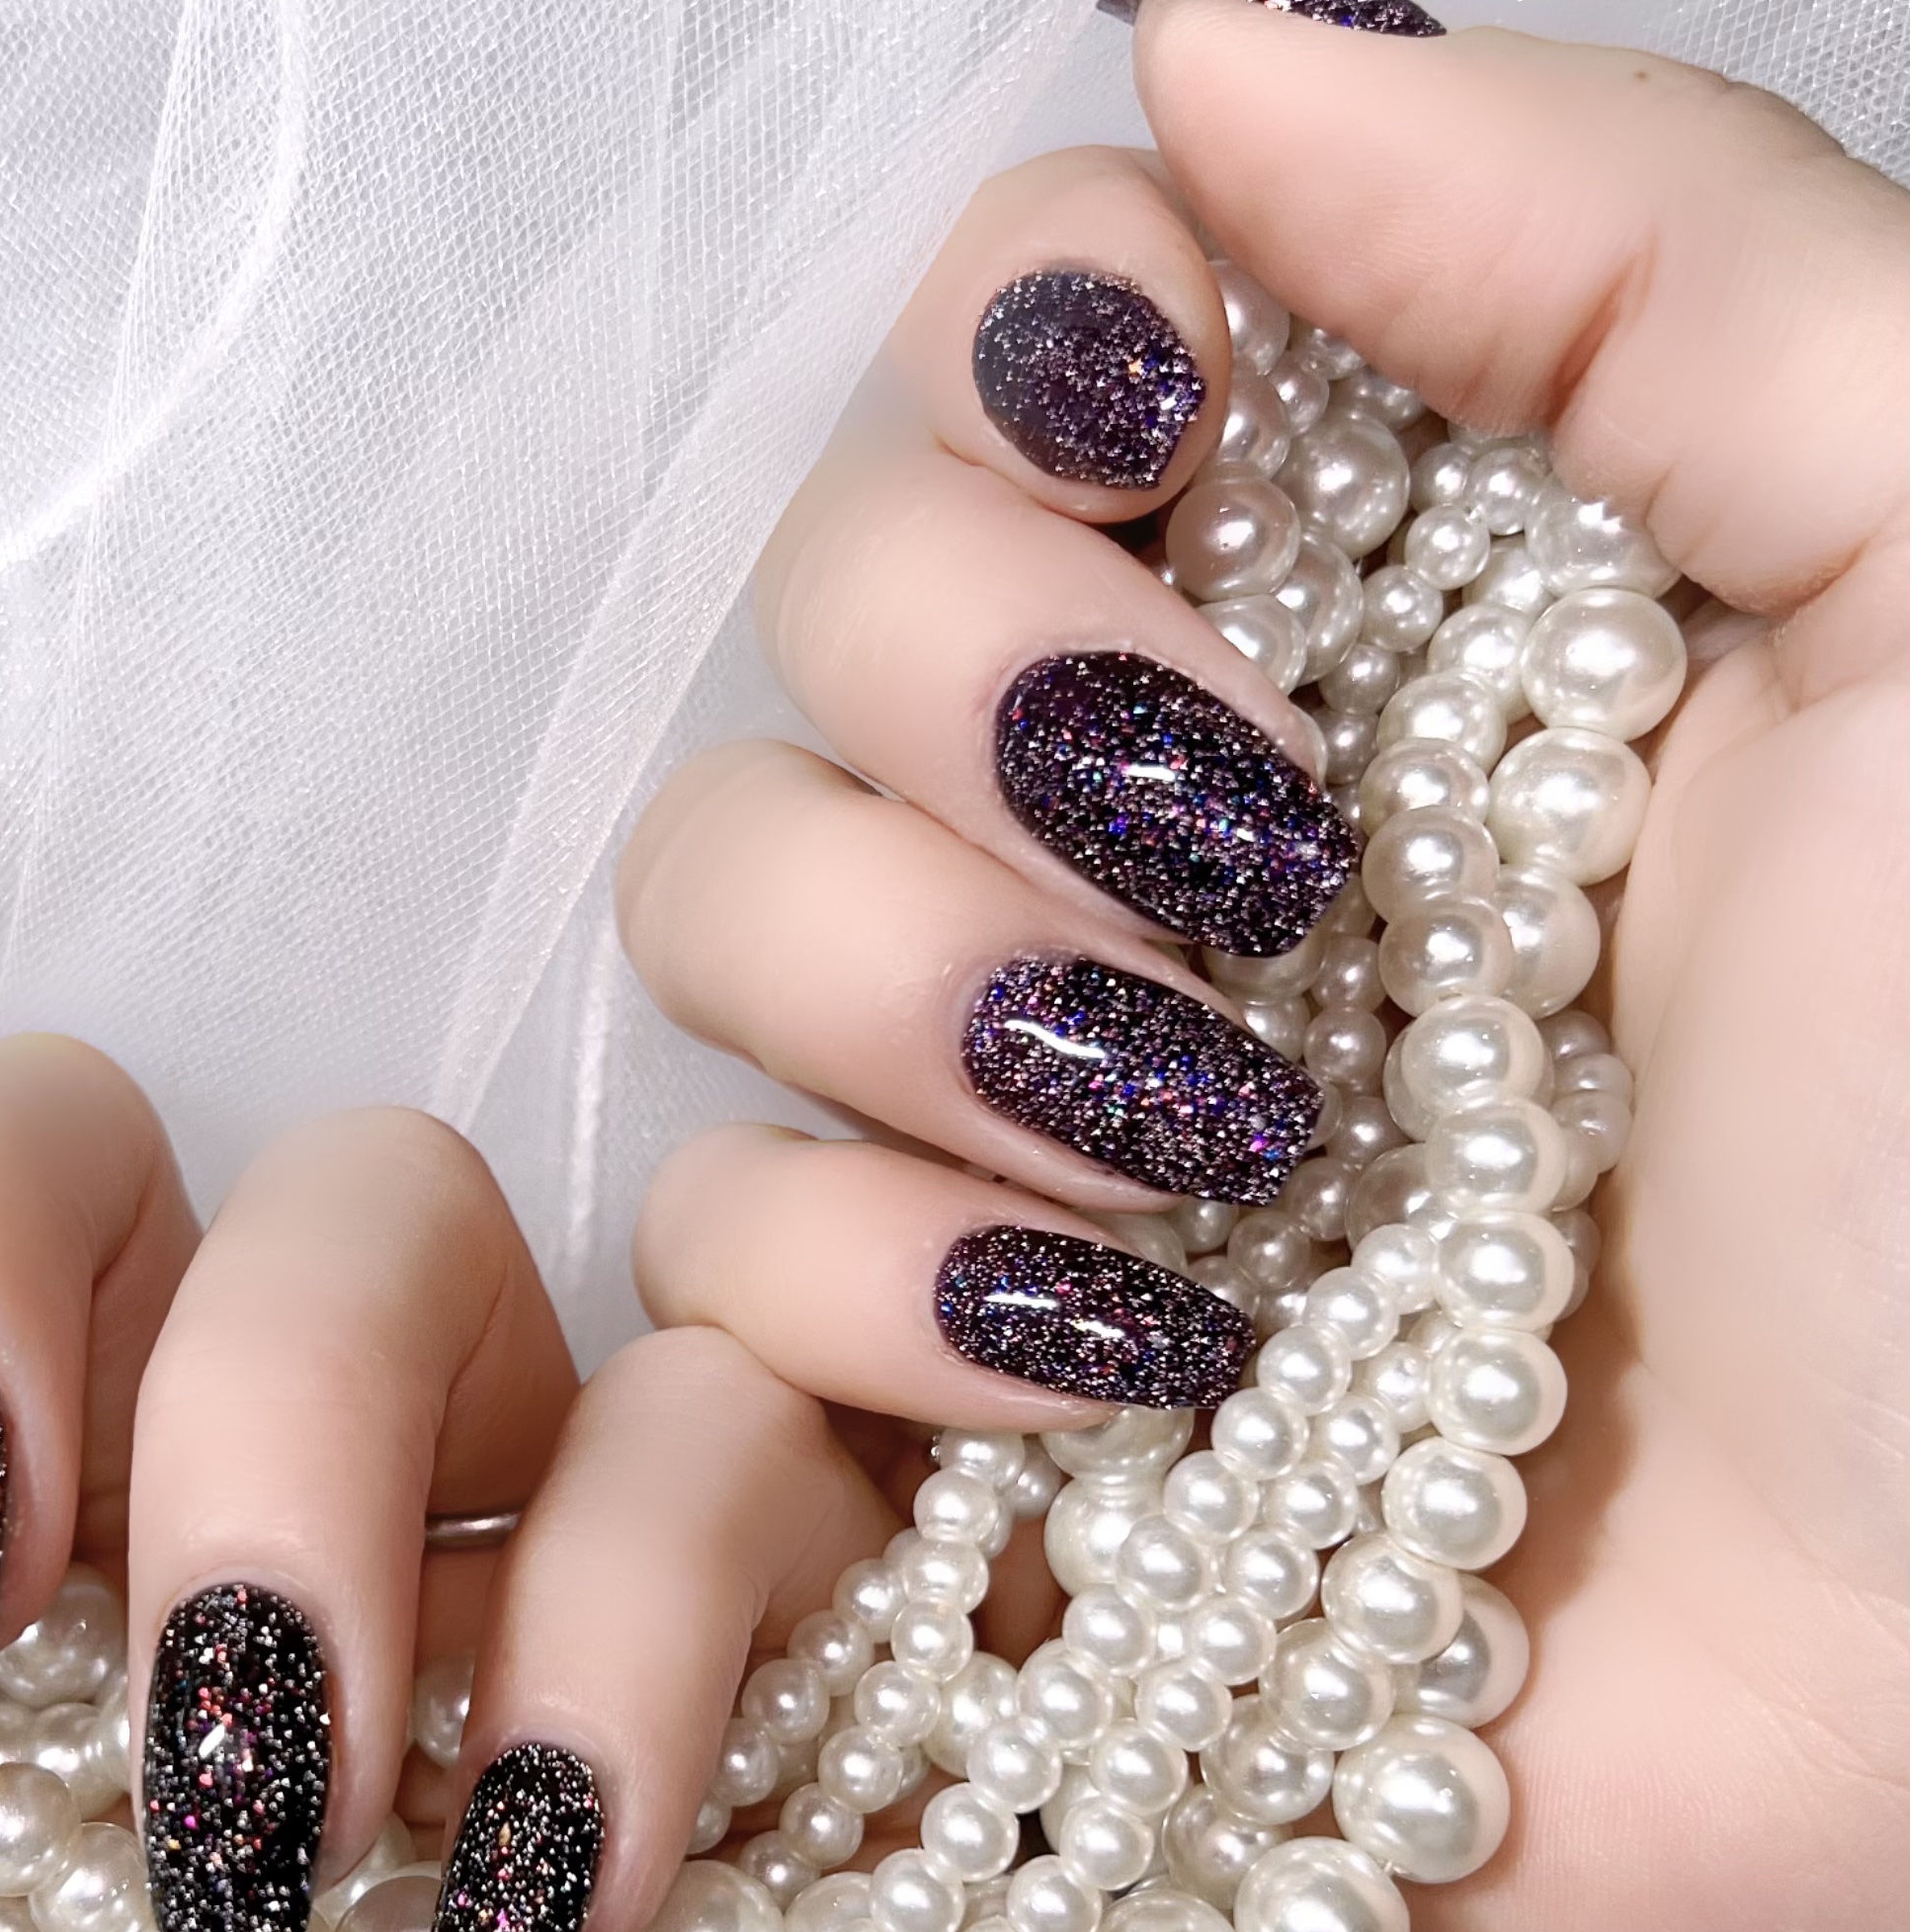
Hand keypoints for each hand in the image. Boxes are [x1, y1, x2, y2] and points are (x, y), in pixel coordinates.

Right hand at [620, 0, 1909, 1931]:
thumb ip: (1624, 254)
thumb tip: (1209, 16)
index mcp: (1368, 616)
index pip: (1013, 346)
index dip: (1021, 367)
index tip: (1175, 462)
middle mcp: (1155, 837)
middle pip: (817, 616)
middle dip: (975, 714)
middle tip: (1245, 879)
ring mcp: (1026, 1120)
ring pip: (715, 917)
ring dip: (919, 1008)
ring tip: (1216, 1169)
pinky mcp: (940, 1391)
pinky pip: (709, 1256)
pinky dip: (867, 1295)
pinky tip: (1115, 1381)